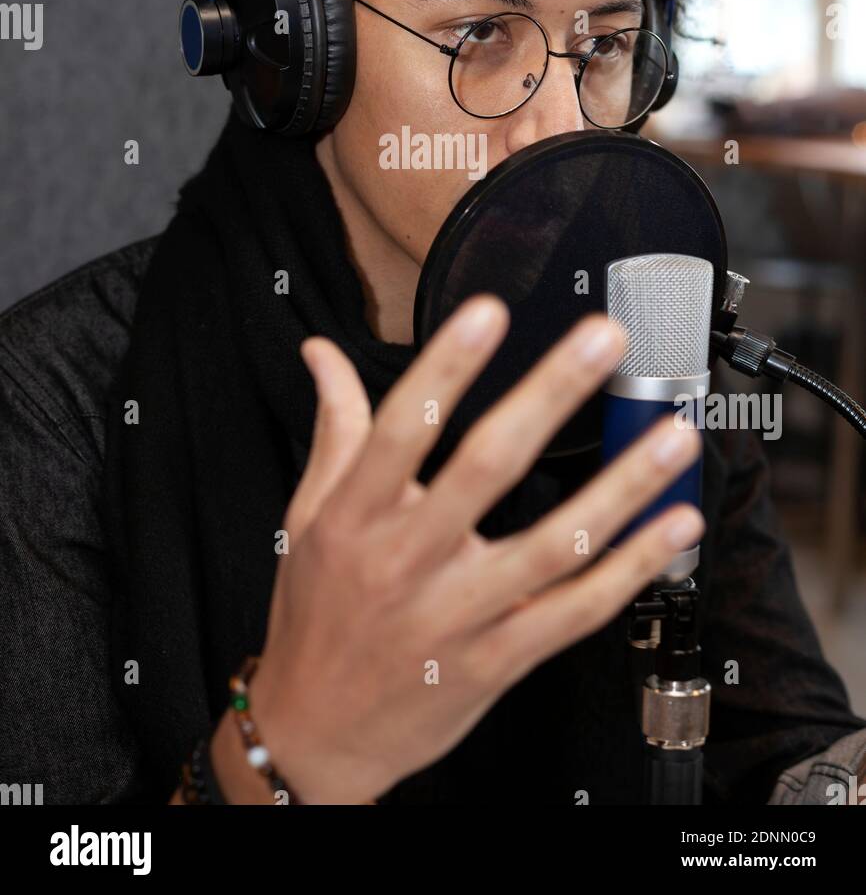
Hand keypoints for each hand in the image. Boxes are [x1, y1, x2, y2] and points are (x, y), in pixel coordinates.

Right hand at [249, 295, 703, 803]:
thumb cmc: (316, 612)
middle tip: (602, 339)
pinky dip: (630, 568)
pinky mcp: (497, 661)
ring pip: (553, 544)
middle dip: (550, 395)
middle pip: (487, 468)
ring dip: (621, 486)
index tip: (490, 312)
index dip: (446, 368)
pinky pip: (576, 611)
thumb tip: (321, 351)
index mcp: (356, 516)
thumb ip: (335, 426)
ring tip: (671, 433)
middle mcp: (407, 561)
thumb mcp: (309, 514)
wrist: (316, 733)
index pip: (402, 428)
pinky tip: (673, 525)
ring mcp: (457, 616)